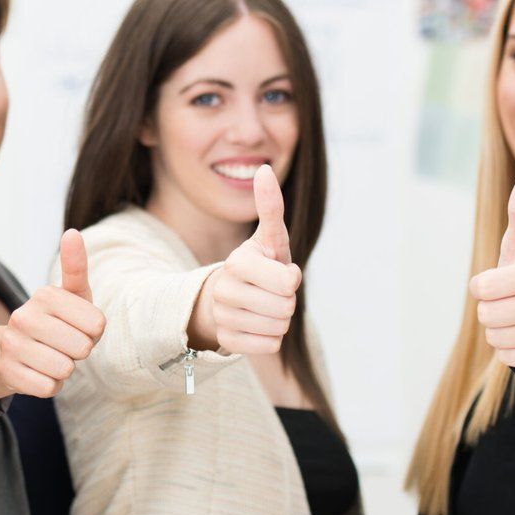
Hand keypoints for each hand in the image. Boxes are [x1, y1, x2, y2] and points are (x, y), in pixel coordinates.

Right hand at [0, 229, 106, 397]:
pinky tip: (40, 372)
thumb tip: (72, 232)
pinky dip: (51, 385)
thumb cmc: (58, 321)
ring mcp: (11, 345)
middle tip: (64, 344)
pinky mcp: (6, 372)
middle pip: (82, 348)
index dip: (94, 332)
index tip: (78, 327)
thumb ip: (76, 266)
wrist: (17, 351)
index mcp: (44, 295)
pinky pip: (49, 388)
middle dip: (80, 351)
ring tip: (52, 357)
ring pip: (64, 369)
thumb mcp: (73, 294)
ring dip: (66, 370)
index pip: (97, 324)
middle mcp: (23, 316)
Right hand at [205, 164, 301, 355]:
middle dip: (287, 300)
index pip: (288, 284)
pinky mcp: (226, 341)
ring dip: (279, 318)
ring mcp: (223, 317)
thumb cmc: (259, 263)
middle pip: (285, 308)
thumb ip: (270, 206)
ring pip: (278, 328)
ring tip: (264, 305)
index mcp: (237, 263)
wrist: (229, 295)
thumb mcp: (269, 237)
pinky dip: (271, 337)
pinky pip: (269, 346)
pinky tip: (257, 323)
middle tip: (271, 290)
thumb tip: (264, 169)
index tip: (278, 270)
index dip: (291, 278)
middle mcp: (225, 290)